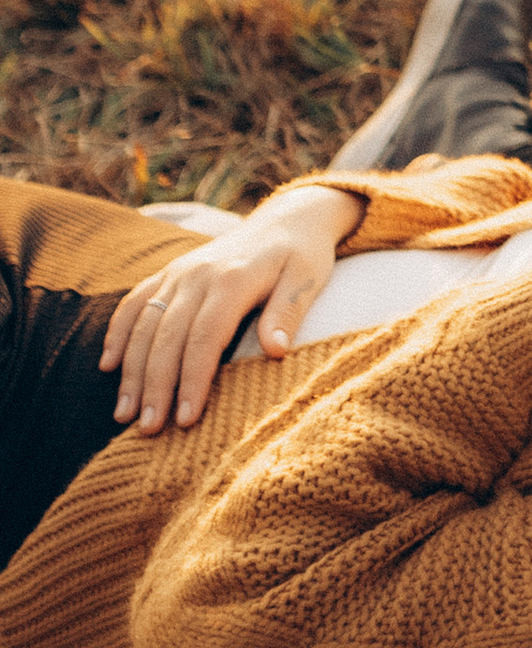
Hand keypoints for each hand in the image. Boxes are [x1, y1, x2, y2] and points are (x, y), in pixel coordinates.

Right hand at [101, 184, 359, 434]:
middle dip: (155, 386)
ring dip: (132, 371)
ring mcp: (179, 272)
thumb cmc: (302, 255)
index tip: (187, 419)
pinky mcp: (168, 272)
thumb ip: (289, 313)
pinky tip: (108, 366)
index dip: (193, 380)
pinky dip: (118, 332)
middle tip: (149, 429)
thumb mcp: (307, 279)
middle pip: (167, 337)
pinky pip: (135, 301)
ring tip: (124, 415)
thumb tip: (276, 352)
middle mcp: (198, 274)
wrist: (287, 218)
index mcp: (233, 279)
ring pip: (144, 324)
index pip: (205, 337)